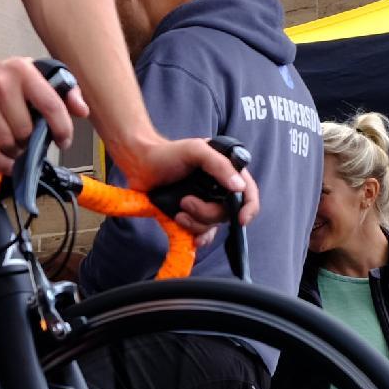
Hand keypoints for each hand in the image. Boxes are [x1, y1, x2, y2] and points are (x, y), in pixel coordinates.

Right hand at [0, 55, 83, 171]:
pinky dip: (0, 162)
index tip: (63, 141)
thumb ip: (61, 91)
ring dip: (14, 153)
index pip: (51, 106)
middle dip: (30, 143)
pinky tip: (6, 162)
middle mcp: (1, 83)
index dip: (62, 129)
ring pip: (8, 144)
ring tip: (14, 147)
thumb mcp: (31, 74)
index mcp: (23, 71)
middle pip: (26, 131)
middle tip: (27, 141)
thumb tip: (82, 110)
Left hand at [116, 133, 259, 229]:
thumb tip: (238, 187)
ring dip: (196, 223)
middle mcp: (219, 189)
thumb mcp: (196, 150)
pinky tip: (192, 238)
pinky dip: (198, 236)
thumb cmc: (167, 153)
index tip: (240, 219)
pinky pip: (203, 233)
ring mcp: (205, 203)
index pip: (248, 193)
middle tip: (186, 202)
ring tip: (179, 210)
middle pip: (228, 214)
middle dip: (207, 213)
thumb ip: (219, 165)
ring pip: (213, 225)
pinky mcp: (191, 215)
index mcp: (226, 172)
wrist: (140, 164)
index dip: (248, 208)